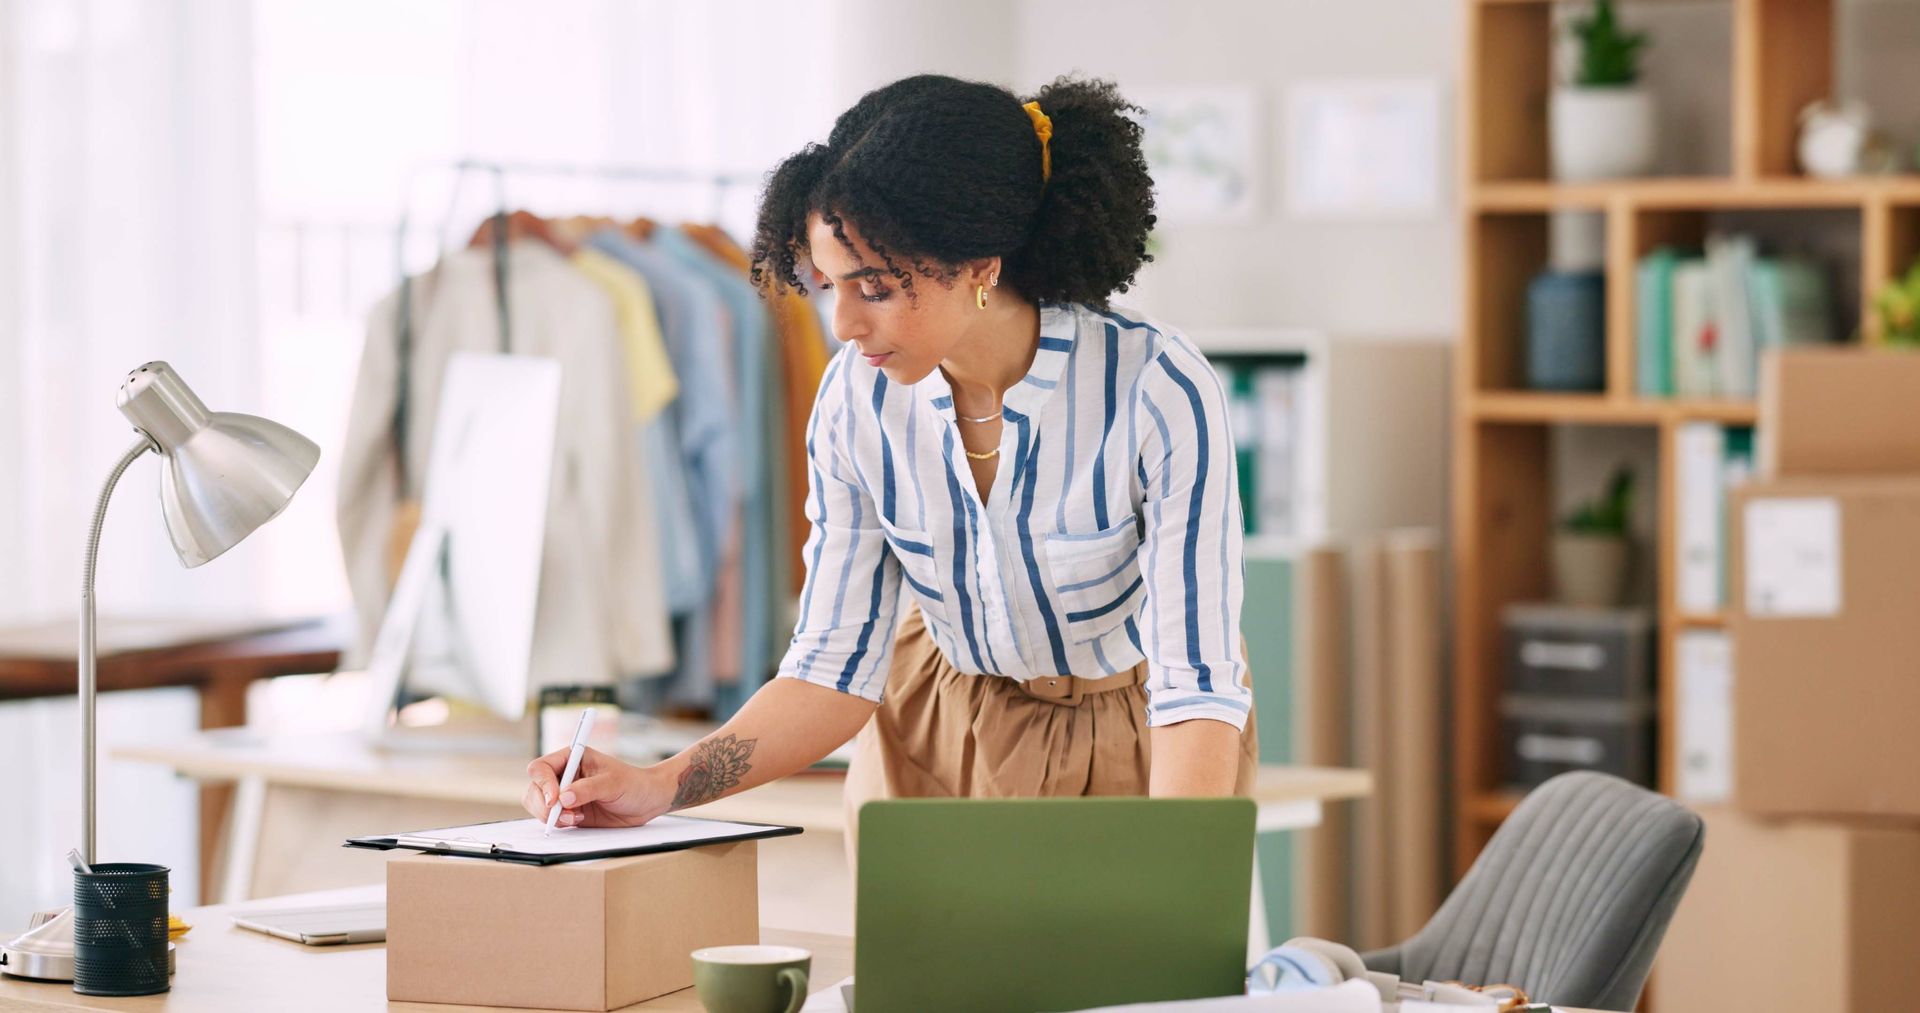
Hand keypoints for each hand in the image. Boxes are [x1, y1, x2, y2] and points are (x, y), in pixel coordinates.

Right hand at [521, 746, 669, 828]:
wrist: (647, 801)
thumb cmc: (634, 783)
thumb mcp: (613, 783)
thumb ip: (588, 789)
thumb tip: (563, 798)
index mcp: (572, 758)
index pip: (541, 768)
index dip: (543, 784)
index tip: (554, 799)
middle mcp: (564, 775)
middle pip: (534, 789)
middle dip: (544, 805)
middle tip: (564, 815)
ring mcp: (565, 795)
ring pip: (539, 806)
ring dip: (552, 816)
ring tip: (576, 818)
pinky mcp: (569, 812)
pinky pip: (552, 820)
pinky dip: (559, 824)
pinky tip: (579, 821)